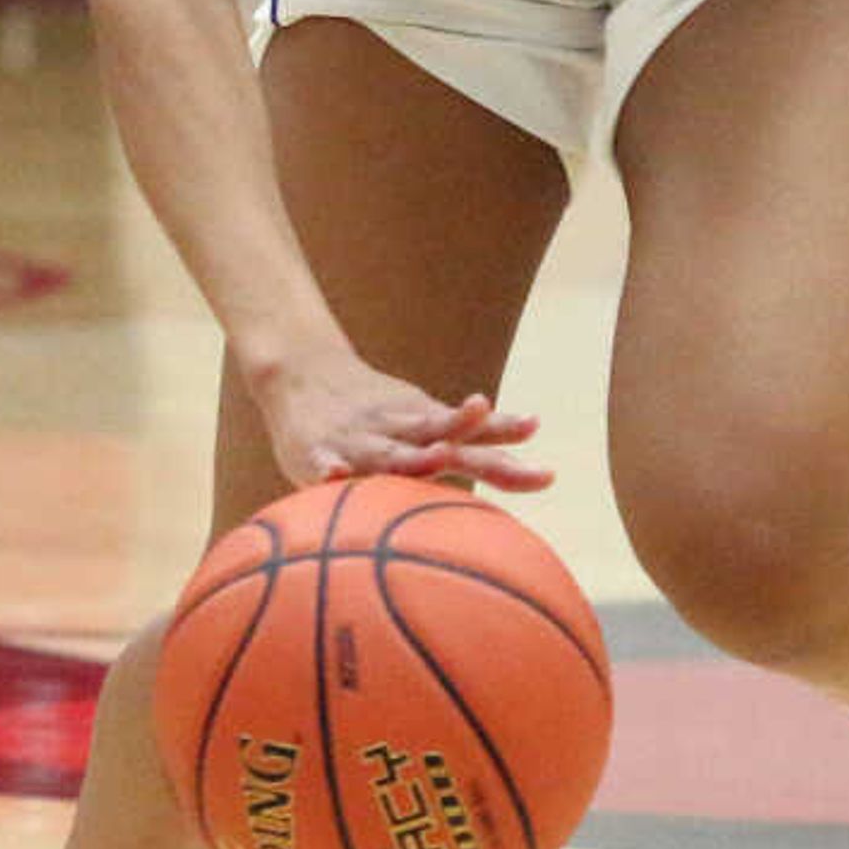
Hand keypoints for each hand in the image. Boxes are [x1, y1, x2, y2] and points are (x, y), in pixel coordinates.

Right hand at [251, 344, 554, 495]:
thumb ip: (478, 444)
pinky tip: (335, 475)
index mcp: (429, 424)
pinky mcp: (318, 451)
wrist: (303, 373)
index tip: (546, 467)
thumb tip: (544, 471)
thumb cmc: (380, 410)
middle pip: (443, 438)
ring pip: (391, 451)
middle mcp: (401, 429)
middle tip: (502, 433)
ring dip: (416, 454)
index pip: (477, 437)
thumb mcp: (430, 417)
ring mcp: (362, 440)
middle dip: (472, 437)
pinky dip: (329, 469)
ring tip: (441, 455)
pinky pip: (322, 463)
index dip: (507, 442)